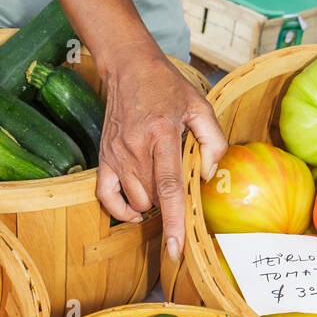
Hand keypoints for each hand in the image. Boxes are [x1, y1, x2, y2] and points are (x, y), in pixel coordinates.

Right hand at [95, 47, 228, 259]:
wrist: (129, 67)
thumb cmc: (168, 87)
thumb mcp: (200, 106)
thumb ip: (213, 141)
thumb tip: (207, 176)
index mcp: (161, 134)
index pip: (168, 187)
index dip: (173, 221)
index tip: (176, 249)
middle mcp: (134, 147)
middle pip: (153, 197)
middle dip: (170, 202)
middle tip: (180, 179)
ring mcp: (115, 154)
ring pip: (135, 200)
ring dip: (151, 203)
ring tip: (162, 182)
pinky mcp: (103, 157)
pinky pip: (106, 196)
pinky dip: (121, 209)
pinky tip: (136, 209)